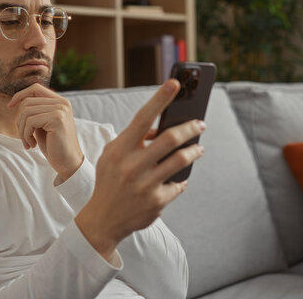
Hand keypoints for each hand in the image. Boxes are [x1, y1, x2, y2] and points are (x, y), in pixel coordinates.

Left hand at [7, 84, 83, 180]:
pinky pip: (30, 122)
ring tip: (28, 143)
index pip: (35, 88)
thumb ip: (35, 111)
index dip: (20, 95)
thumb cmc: (54, 145)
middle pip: (27, 102)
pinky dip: (26, 135)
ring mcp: (60, 109)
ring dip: (22, 131)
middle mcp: (62, 103)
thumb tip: (17, 101)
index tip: (9, 106)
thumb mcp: (42, 124)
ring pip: (26, 112)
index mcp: (60, 102)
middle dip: (20, 121)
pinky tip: (32, 145)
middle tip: (25, 138)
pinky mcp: (57, 119)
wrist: (68, 163)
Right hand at [75, 79, 205, 260]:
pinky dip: (182, 178)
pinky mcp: (157, 202)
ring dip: (195, 151)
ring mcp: (145, 185)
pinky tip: (181, 176)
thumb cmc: (109, 180)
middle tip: (200, 124)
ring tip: (199, 148)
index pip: (143, 118)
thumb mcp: (111, 156)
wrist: (102, 219)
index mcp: (119, 150)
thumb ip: (133, 139)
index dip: (160, 98)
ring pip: (181, 159)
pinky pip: (179, 183)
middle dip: (190, 128)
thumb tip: (161, 129)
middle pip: (170, 138)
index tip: (175, 83)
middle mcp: (132, 166)